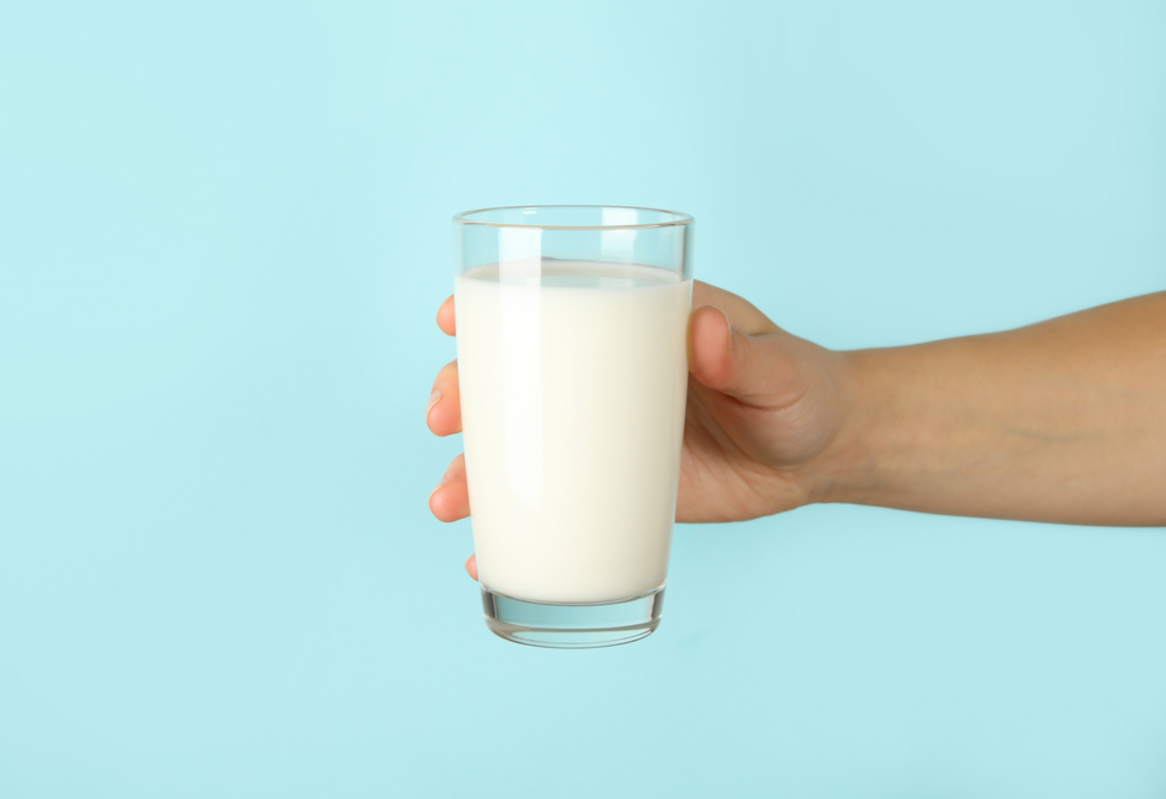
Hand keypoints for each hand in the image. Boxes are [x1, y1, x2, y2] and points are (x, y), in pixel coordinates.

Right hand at [426, 281, 854, 579]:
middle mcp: (604, 377)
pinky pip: (554, 505)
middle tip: (443, 420)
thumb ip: (743, 353)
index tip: (452, 316)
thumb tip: (702, 329)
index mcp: (633, 323)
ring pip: (520, 447)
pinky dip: (515, 531)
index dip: (492, 306)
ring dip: (473, 471)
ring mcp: (604, 436)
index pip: (551, 304)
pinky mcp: (616, 488)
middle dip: (463, 394)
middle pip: (514, 379)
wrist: (824, 455)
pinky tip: (486, 555)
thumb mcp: (778, 368)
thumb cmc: (802, 390)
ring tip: (449, 504)